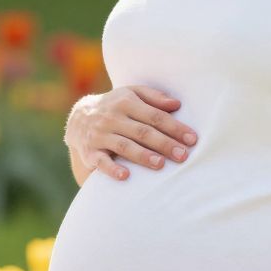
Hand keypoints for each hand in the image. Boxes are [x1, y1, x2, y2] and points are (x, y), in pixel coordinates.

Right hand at [66, 86, 196, 179]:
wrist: (79, 118)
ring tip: (160, 164)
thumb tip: (177, 104)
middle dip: (164, 144)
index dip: (174, 127)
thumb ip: (154, 97)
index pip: (154, 116)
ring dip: (142, 155)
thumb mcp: (131, 94)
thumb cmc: (115, 106)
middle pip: (142, 131)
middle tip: (183, 155)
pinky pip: (101, 161)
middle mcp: (112, 117)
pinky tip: (125, 176)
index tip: (192, 139)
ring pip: (124, 146)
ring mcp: (100, 135)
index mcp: (126, 102)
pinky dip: (112, 169)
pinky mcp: (90, 152)